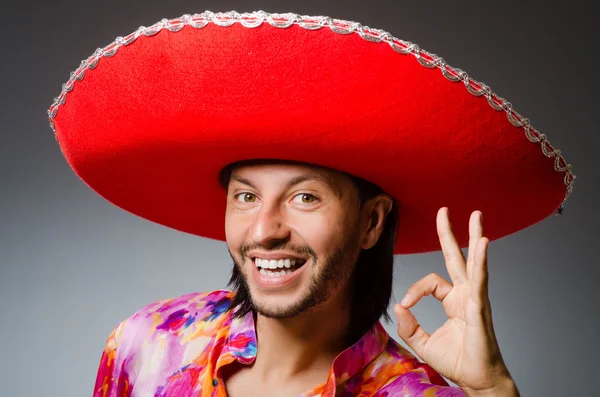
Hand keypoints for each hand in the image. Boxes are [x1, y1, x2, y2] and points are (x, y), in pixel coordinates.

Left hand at [394, 207, 517, 395]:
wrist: (476, 381)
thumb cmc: (457, 362)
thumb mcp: (422, 343)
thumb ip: (408, 326)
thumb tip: (398, 307)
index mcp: (453, 300)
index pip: (431, 280)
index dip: (414, 289)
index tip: (405, 305)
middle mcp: (466, 294)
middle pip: (456, 257)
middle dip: (450, 233)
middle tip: (444, 210)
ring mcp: (475, 299)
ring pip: (473, 262)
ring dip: (474, 237)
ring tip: (476, 215)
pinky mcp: (480, 307)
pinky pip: (479, 279)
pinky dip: (480, 261)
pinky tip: (482, 242)